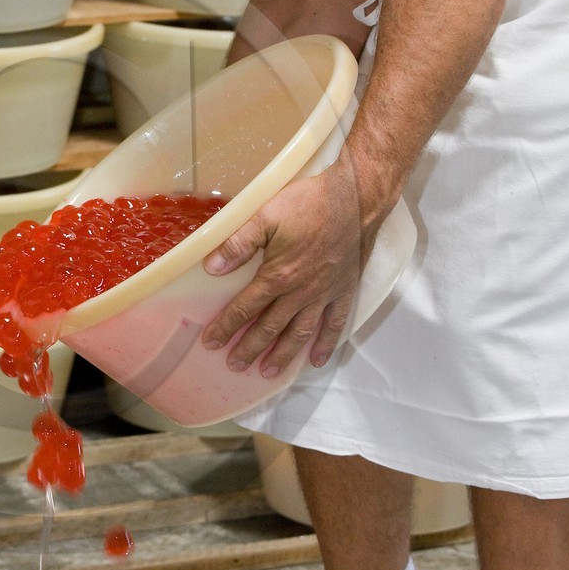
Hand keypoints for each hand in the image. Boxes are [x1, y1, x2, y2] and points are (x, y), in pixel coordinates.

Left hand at [200, 159, 372, 377]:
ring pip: (300, 332)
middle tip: (235, 365)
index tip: (211, 343)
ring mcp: (325, 294)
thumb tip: (212, 268)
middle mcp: (301, 292)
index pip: (246, 308)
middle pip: (270, 327)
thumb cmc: (309, 203)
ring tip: (268, 372)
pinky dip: (326, 343)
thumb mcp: (265, 215)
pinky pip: (335, 323)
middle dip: (250, 348)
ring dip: (283, 354)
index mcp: (278, 275)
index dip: (226, 327)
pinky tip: (316, 360)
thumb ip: (238, 244)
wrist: (356, 197)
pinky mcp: (345, 289)